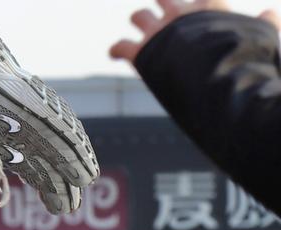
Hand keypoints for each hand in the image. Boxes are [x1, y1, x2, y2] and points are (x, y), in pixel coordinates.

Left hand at [110, 0, 275, 63]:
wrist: (213, 72)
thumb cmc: (240, 55)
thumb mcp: (261, 36)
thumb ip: (265, 24)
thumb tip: (270, 13)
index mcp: (208, 7)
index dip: (199, 1)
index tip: (198, 6)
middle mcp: (180, 14)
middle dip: (163, 3)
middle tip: (165, 14)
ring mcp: (159, 32)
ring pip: (139, 15)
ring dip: (139, 20)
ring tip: (141, 30)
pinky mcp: (141, 52)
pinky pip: (121, 46)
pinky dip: (116, 49)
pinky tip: (115, 53)